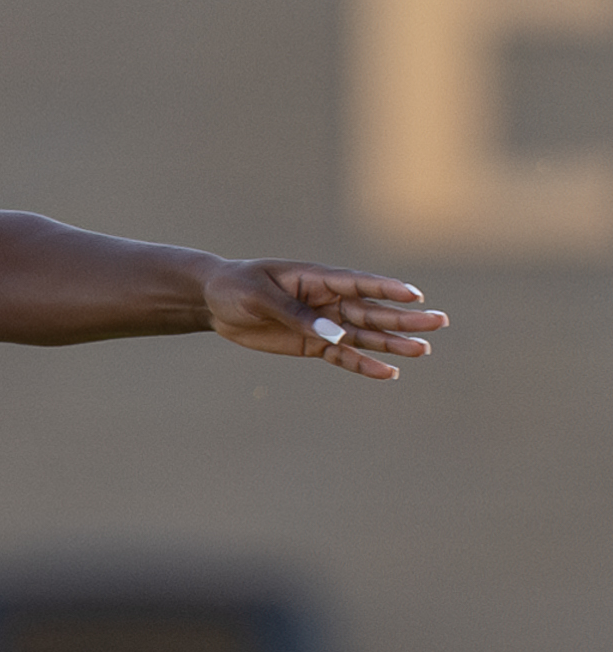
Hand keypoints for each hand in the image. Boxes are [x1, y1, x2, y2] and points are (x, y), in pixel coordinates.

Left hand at [202, 261, 447, 379]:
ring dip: (392, 342)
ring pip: (364, 334)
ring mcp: (322, 322)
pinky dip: (363, 365)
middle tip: (439, 322)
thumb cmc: (236, 287)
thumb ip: (297, 315)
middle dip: (404, 317)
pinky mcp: (312, 343)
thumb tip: (336, 334)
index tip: (415, 295)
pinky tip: (388, 373)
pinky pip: (343, 355)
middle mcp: (326, 300)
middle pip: (371, 310)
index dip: (386, 289)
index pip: (358, 283)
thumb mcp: (260, 297)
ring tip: (423, 350)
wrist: (214, 302)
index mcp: (315, 278)